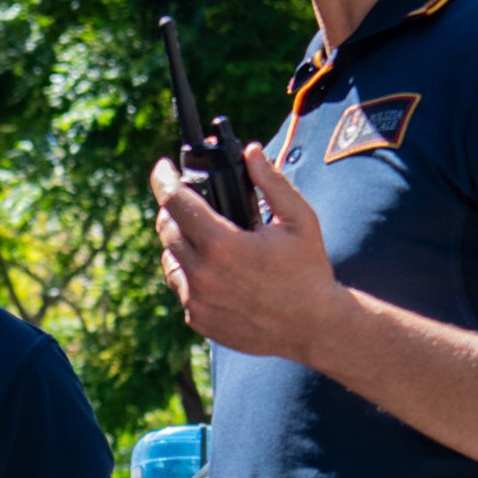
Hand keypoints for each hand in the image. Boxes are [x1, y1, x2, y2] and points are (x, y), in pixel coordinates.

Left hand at [150, 143, 344, 361]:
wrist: (314, 327)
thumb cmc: (309, 270)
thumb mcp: (299, 219)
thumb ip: (271, 182)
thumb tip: (250, 150)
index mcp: (222, 245)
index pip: (174, 201)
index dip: (163, 178)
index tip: (162, 167)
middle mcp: (202, 275)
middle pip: (167, 229)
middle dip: (174, 209)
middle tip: (191, 202)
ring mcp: (197, 301)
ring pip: (170, 259)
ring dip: (180, 243)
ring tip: (204, 236)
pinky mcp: (198, 320)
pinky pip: (182, 287)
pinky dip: (191, 273)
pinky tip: (214, 270)